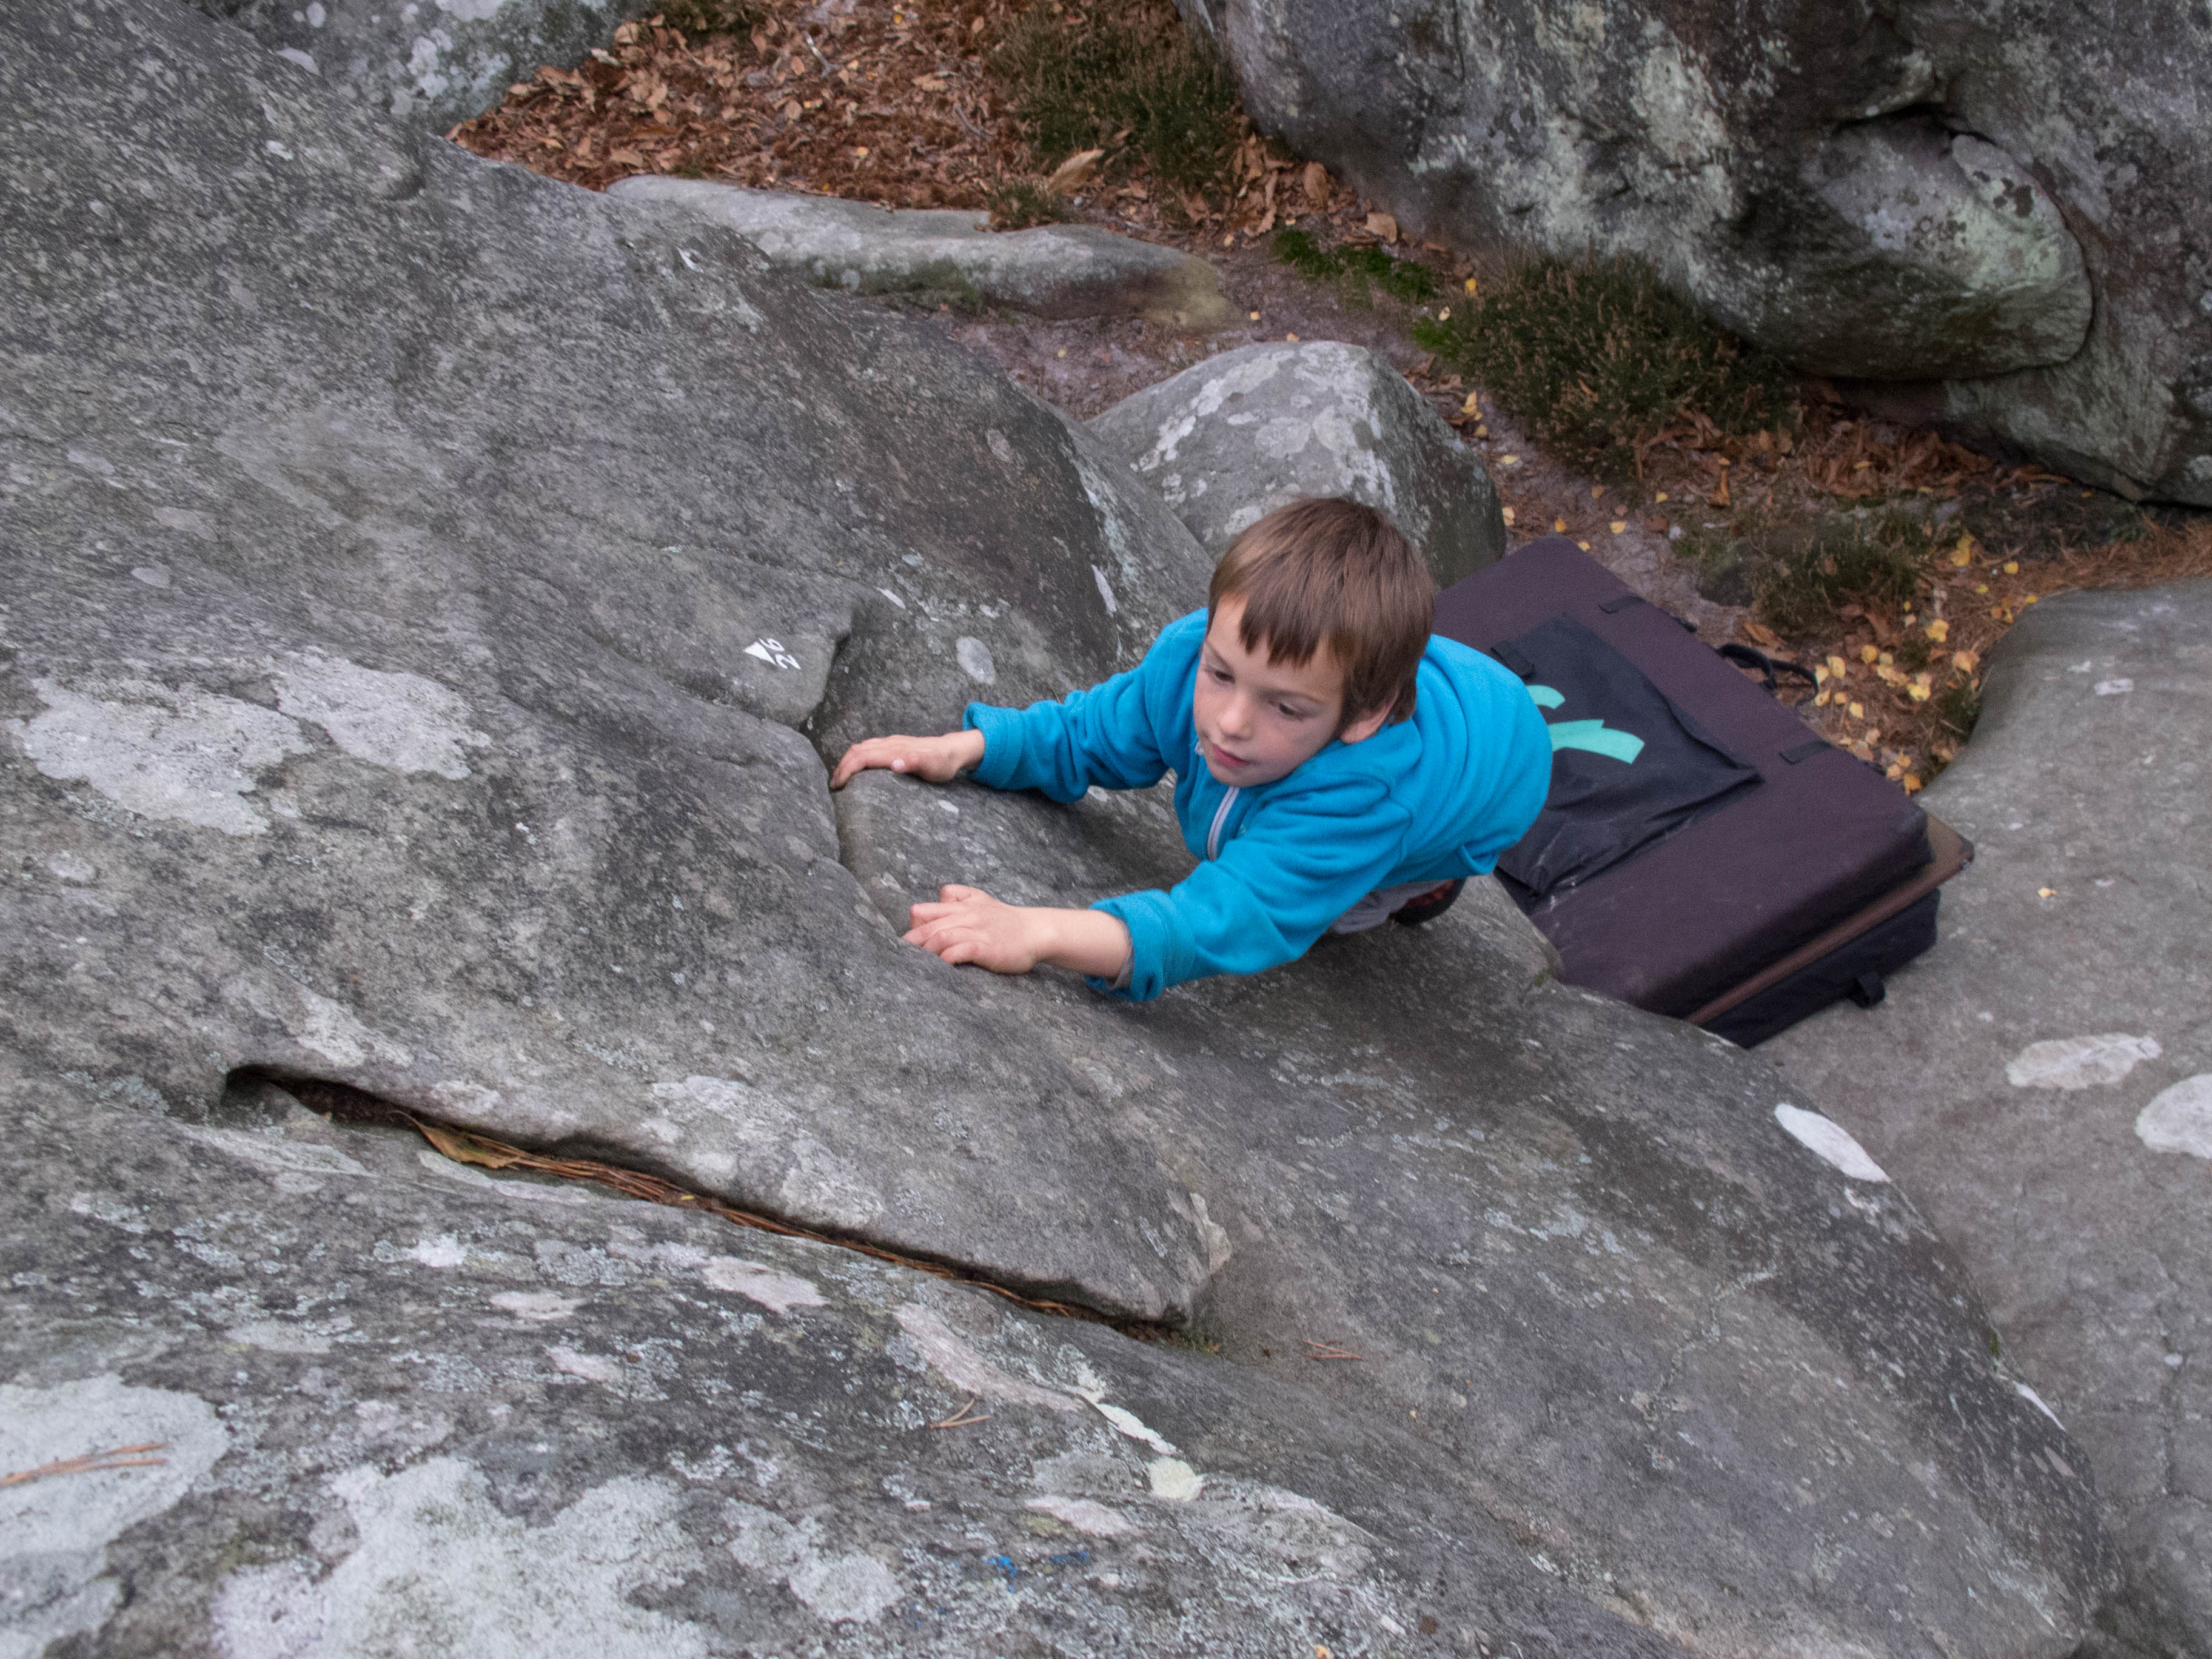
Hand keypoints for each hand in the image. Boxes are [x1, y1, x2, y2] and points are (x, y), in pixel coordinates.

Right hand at [828, 728, 986, 790]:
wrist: (952, 750)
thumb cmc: (942, 762)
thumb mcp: (932, 766)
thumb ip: (914, 763)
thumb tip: (894, 764)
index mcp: (893, 750)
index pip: (862, 757)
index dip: (847, 770)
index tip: (838, 786)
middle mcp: (888, 744)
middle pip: (856, 751)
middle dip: (841, 768)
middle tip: (833, 788)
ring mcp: (889, 743)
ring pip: (860, 748)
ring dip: (846, 762)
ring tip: (839, 781)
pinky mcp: (891, 745)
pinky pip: (867, 748)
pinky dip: (855, 758)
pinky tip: (854, 771)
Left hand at [904, 885, 1133, 980]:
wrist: (1036, 931)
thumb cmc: (1006, 921)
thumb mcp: (980, 900)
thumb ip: (956, 895)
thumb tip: (934, 898)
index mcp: (960, 905)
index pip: (924, 910)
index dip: (910, 928)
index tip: (901, 946)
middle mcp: (965, 915)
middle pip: (927, 925)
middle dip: (909, 943)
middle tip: (895, 960)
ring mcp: (976, 930)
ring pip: (941, 935)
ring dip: (923, 951)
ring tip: (911, 965)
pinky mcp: (986, 947)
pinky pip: (961, 949)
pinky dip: (945, 957)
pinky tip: (937, 966)